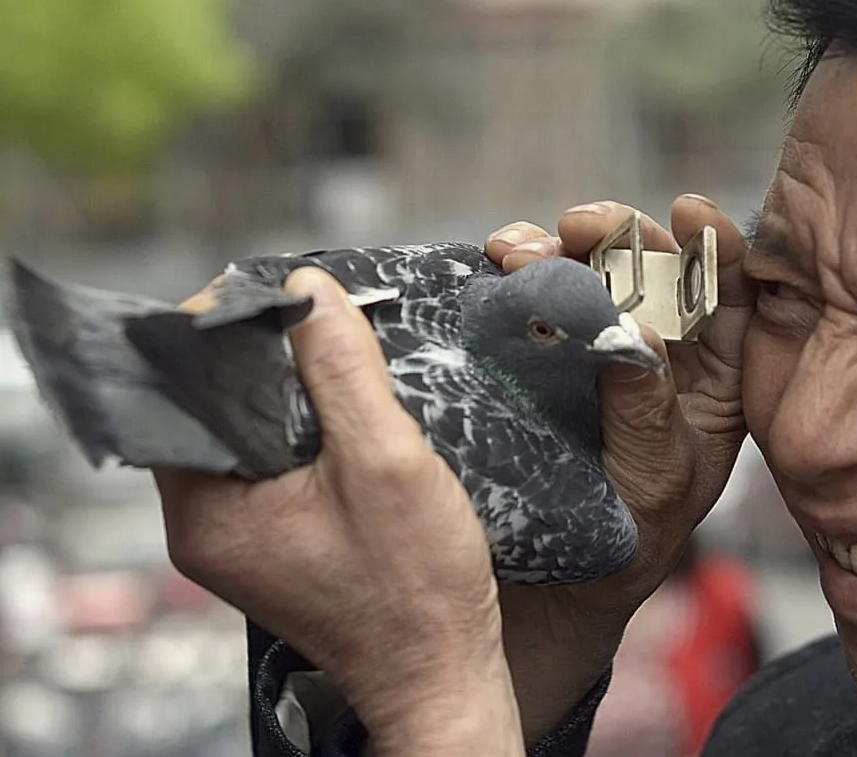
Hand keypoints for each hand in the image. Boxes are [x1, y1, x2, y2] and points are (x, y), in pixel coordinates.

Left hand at [155, 268, 523, 755]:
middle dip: (262, 356)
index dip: (223, 329)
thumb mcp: (385, 462)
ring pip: (245, 432)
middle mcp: (204, 524)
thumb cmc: (413, 589)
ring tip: (337, 356)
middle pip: (211, 407)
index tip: (278, 295)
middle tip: (318, 319)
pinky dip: (302, 428)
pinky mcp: (273, 540)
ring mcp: (238, 535)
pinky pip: (271, 462)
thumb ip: (342, 371)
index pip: (182, 389)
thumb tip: (310, 289)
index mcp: (204, 509)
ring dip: (287, 391)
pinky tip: (345, 410)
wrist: (439, 669)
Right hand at [483, 194, 754, 742]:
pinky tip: (497, 257)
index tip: (689, 211)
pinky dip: (519, 269)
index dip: (716, 246)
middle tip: (585, 225)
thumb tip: (633, 330)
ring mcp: (598, 342)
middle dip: (623, 238)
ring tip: (523, 247)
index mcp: (715, 378)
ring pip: (591, 271)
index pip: (730, 294)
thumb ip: (648, 411)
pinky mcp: (543, 347)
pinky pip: (537, 295)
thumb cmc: (626, 538)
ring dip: (560, 247)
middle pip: (654, 267)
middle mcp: (662, 349)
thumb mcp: (652, 482)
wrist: (553, 581)